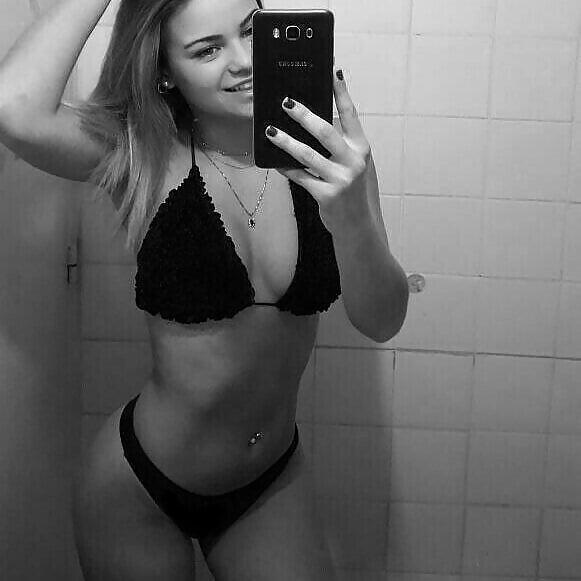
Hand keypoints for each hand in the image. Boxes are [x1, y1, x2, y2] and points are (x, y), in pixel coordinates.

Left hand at [265, 66, 378, 234]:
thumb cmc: (356, 191)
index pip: (351, 114)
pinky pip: (300, 177)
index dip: (341, 91)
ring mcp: (340, 179)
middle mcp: (354, 162)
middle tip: (286, 101)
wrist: (360, 226)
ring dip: (286, 141)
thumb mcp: (357, 165)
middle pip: (325, 131)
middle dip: (304, 115)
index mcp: (362, 149)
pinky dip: (286, 168)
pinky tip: (275, 161)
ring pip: (307, 155)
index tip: (331, 69)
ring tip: (270, 130)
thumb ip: (342, 146)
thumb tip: (313, 124)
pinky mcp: (326, 196)